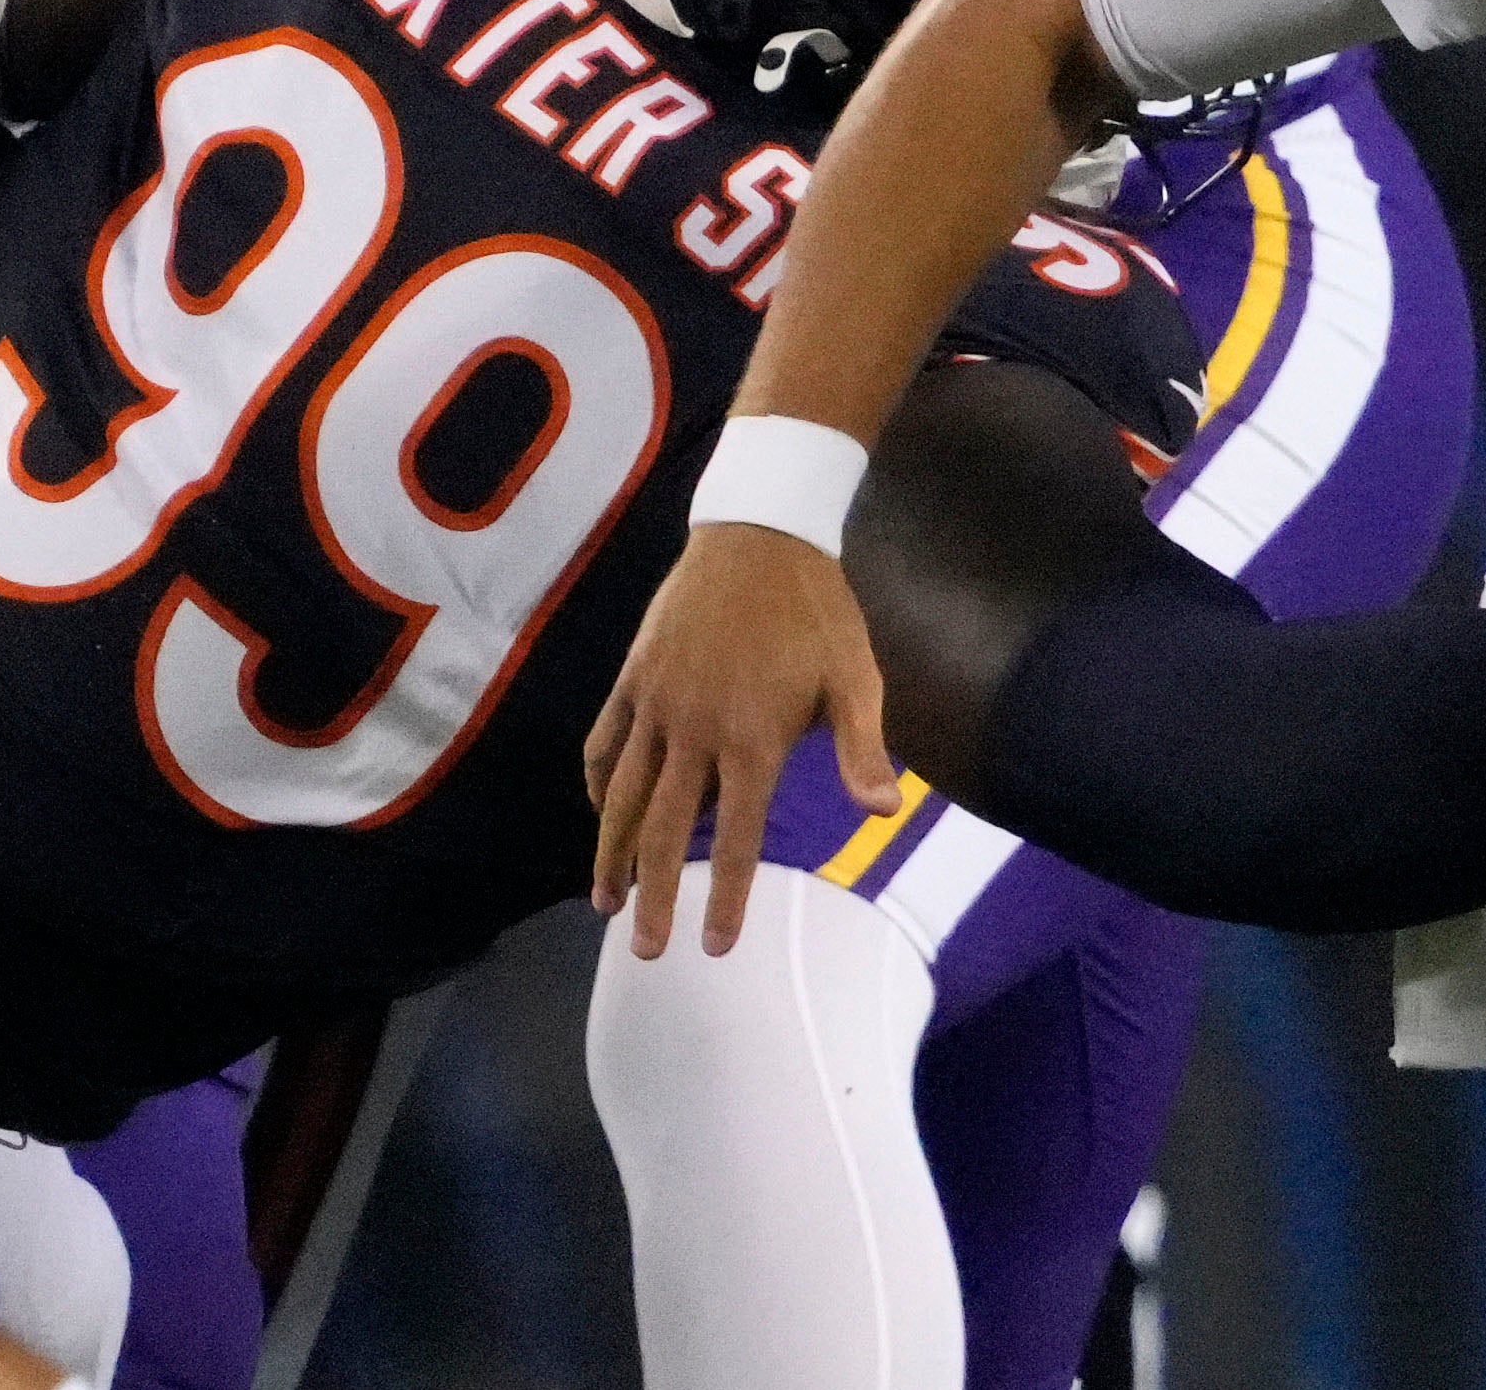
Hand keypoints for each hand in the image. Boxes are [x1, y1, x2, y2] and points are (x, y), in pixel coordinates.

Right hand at [583, 522, 899, 959]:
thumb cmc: (818, 610)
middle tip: (644, 952)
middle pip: (663, 831)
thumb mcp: (856, 677)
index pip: (733, 839)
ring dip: (611, 854)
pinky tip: (601, 813)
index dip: (722, 898)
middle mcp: (695, 731)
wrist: (759, 533)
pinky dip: (600, 785)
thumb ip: (863, 749)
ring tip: (604, 902)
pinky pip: (605, 743)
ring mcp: (656, 704)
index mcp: (751, 740)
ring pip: (624, 796)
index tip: (713, 947)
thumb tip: (885, 812)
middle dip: (652, 898)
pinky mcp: (634, 677)